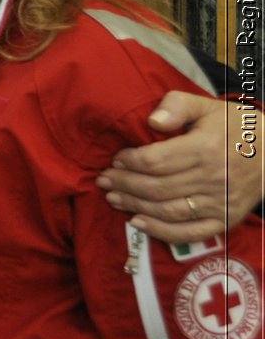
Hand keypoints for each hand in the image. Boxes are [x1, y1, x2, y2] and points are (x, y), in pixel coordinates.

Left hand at [97, 91, 263, 243]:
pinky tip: (137, 223)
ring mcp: (221, 203)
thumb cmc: (233, 127)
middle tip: (103, 180)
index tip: (115, 158)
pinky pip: (189, 233)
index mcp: (206, 148)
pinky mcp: (226, 220)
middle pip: (156, 187)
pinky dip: (161, 232)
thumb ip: (177, 106)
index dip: (129, 161)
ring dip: (134, 206)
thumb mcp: (206, 107)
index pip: (155, 161)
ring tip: (113, 198)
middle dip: (124, 184)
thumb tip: (152, 121)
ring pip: (167, 210)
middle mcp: (214, 178)